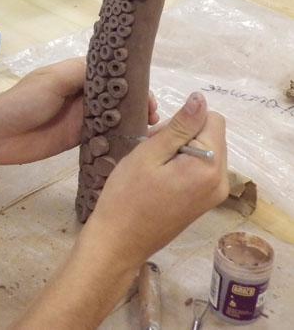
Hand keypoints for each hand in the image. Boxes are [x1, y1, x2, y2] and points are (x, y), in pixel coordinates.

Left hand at [0, 58, 157, 164]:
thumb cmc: (22, 102)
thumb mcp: (53, 80)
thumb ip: (81, 73)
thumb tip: (113, 68)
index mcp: (75, 74)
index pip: (111, 72)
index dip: (131, 80)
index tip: (150, 93)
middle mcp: (81, 93)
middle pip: (117, 94)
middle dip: (137, 101)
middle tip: (154, 115)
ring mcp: (80, 117)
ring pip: (113, 114)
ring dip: (131, 119)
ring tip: (149, 128)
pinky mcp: (78, 138)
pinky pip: (104, 135)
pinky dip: (119, 136)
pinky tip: (135, 142)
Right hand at [80, 92, 228, 270]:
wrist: (119, 241)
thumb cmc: (126, 195)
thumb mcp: (148, 154)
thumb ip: (178, 126)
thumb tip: (200, 99)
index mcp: (209, 166)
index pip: (212, 119)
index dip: (183, 121)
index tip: (158, 138)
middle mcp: (221, 180)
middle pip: (211, 135)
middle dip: (183, 135)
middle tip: (152, 153)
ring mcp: (214, 194)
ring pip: (206, 150)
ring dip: (181, 149)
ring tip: (153, 166)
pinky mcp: (205, 202)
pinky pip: (202, 168)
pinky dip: (183, 165)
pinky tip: (159, 178)